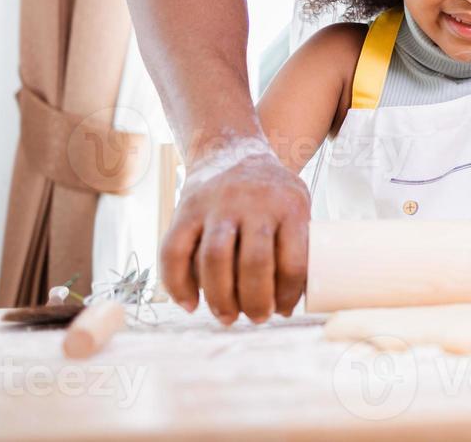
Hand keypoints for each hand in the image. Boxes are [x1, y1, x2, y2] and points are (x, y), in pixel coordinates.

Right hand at [160, 144, 310, 324]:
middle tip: (257, 319)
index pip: (292, 261)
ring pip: (214, 258)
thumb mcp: (296, 205)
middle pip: (254, 262)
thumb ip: (296, 247)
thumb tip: (287, 307)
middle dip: (255, 301)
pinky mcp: (186, 210)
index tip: (283, 310)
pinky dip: (178, 284)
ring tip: (227, 317)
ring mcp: (217, 205)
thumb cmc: (271, 193)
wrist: (231, 151)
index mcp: (289, 206)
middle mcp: (253, 204)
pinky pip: (174, 251)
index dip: (288, 294)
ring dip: (220, 297)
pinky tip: (190, 304)